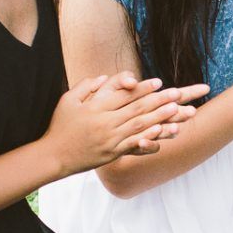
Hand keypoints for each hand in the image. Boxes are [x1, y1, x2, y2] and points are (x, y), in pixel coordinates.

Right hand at [46, 72, 205, 171]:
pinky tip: (162, 134)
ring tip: (178, 111)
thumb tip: (104, 77)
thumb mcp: (68, 100)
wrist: (54, 156)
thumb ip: (86, 87)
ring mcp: (110, 139)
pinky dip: (149, 139)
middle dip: (159, 100)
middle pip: (136, 108)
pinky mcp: (112, 153)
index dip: (142, 88)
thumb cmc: (60, 126)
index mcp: (96, 107)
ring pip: (139, 126)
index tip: (158, 82)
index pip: (123, 95)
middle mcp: (105, 122)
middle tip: (178, 93)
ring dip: (160, 117)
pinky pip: (133, 145)